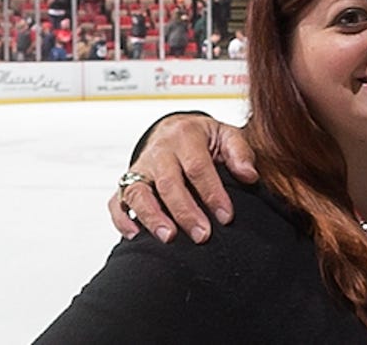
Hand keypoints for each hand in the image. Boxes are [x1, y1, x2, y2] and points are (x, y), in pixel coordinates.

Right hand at [108, 113, 257, 243]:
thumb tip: (249, 175)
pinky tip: (136, 235)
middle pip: (168, 183)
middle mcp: (159, 151)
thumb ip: (240, 152)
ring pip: (138, 192)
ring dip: (152, 217)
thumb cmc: (204, 138)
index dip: (212, 193)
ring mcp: (140, 168)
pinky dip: (122, 219)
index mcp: (185, 136)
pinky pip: (116, 202)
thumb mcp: (227, 135)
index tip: (226, 217)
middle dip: (185, 211)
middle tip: (202, 235)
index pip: (197, 167)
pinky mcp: (126, 183)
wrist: (176, 129)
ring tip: (168, 237)